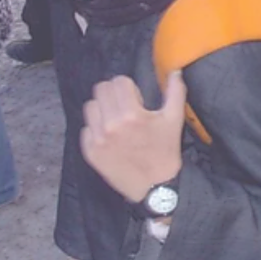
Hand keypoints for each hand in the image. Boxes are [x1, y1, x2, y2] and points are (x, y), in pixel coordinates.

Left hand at [80, 71, 185, 202]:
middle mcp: (110, 125)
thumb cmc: (165, 152)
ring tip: (115, 120)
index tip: (136, 99)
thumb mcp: (174, 120)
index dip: (128, 87)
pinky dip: (96, 128)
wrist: (154, 188)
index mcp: (131, 114)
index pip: (118, 81)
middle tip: (125, 106)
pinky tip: (110, 136)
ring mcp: (98, 139)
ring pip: (90, 107)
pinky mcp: (90, 152)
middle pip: (101, 90)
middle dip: (114, 94)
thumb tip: (175, 71)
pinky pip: (85, 128)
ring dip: (102, 109)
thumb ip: (175, 92)